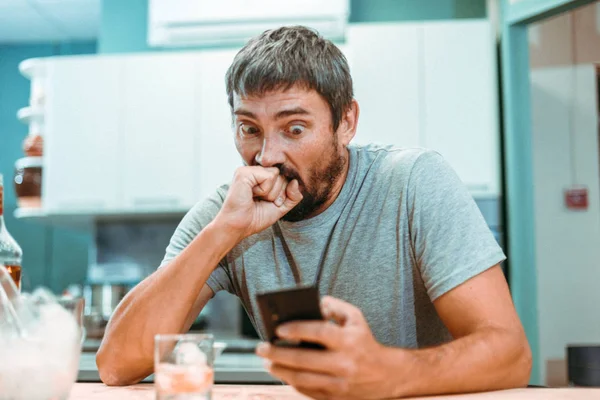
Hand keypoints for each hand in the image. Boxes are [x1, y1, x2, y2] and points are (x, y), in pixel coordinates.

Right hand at [215, 166, 302, 240]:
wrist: (238, 227)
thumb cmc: (255, 218)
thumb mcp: (281, 207)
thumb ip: (293, 196)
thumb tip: (296, 181)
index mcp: (261, 177)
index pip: (285, 177)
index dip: (282, 193)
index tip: (268, 203)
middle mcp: (254, 171)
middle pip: (282, 175)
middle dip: (277, 193)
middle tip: (261, 201)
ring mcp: (248, 170)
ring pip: (277, 174)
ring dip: (270, 193)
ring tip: (255, 198)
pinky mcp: (244, 172)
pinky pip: (269, 176)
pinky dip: (264, 190)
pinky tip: (251, 195)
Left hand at [256, 296, 397, 399]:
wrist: (386, 375)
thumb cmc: (365, 342)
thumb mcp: (355, 318)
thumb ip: (335, 306)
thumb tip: (315, 303)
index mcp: (348, 341)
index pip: (319, 332)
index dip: (297, 330)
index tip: (278, 329)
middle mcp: (343, 363)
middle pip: (303, 359)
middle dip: (277, 353)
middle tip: (261, 347)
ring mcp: (338, 383)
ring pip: (302, 378)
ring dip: (280, 370)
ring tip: (266, 361)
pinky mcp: (335, 397)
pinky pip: (307, 390)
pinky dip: (291, 381)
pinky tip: (281, 372)